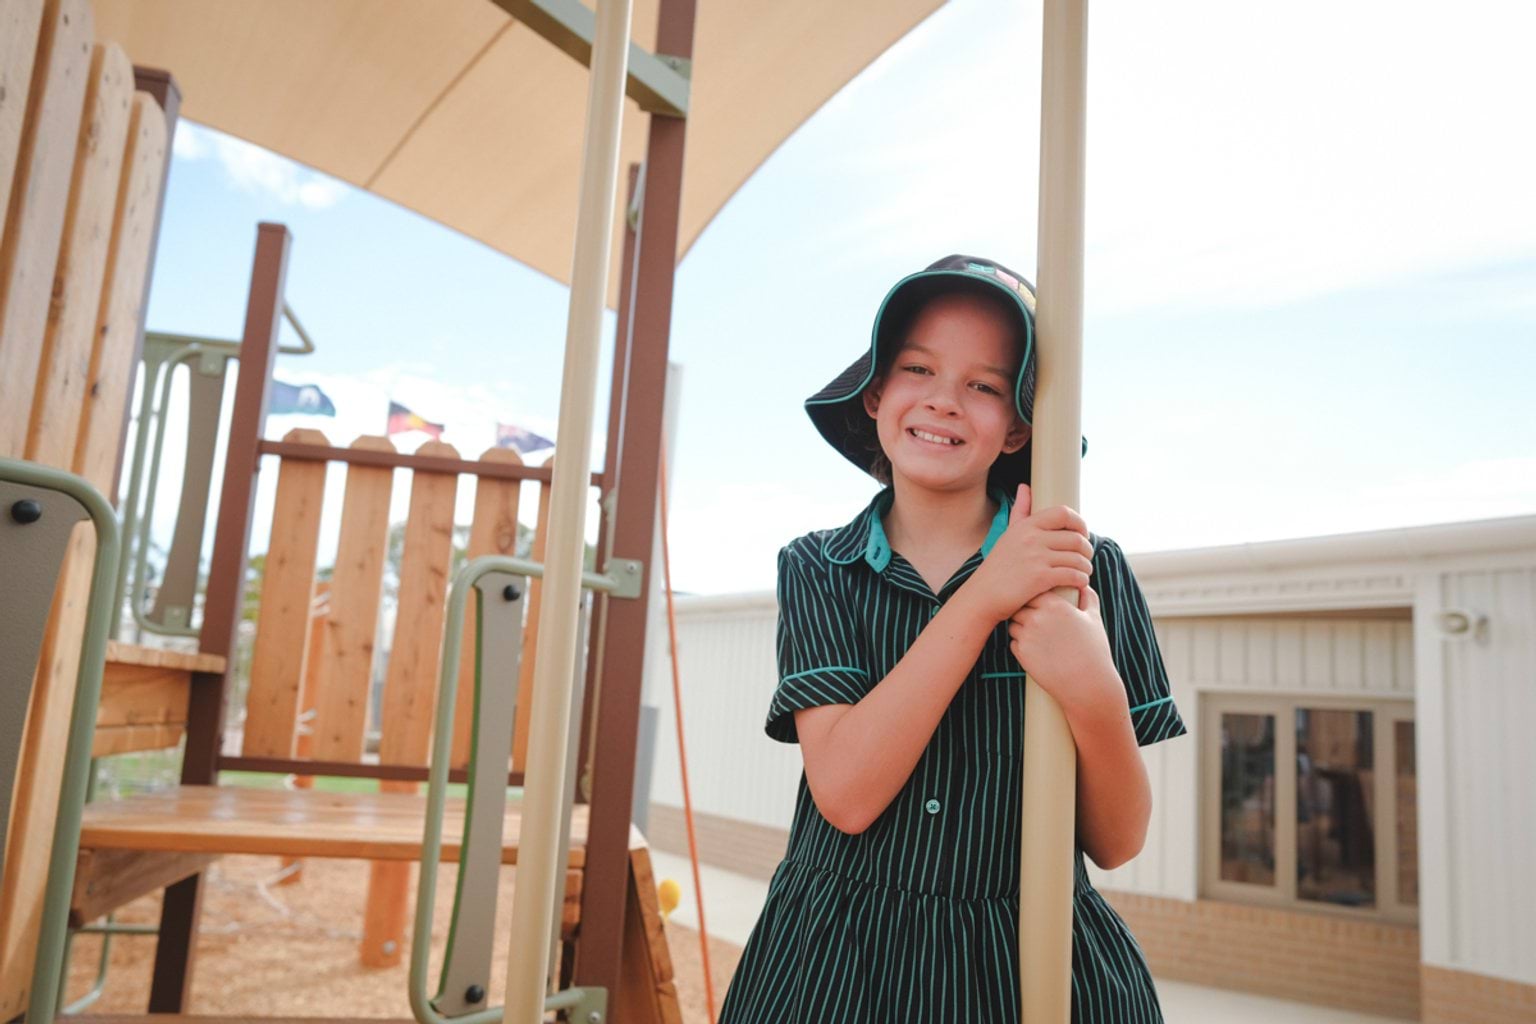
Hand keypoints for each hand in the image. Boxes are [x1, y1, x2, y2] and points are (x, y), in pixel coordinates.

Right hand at [967, 483, 1093, 623]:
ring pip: (1077, 558)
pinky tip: (1080, 582)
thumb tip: (1025, 486)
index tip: (1082, 534)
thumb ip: (1020, 511)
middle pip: (1075, 537)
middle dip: (1087, 548)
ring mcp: (1036, 558)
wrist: (982, 596)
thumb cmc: (997, 568)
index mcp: (1026, 526)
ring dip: (1086, 566)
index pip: (1063, 513)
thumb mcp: (1008, 535)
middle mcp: (1032, 538)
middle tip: (1086, 557)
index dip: (1080, 523)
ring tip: (1084, 571)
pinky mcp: (1040, 578)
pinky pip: (1073, 575)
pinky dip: (1081, 580)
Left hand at [1007, 584, 1121, 717]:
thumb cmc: (1094, 651)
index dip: (1034, 596)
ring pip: (1013, 624)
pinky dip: (1021, 645)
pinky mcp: (1021, 654)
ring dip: (1020, 627)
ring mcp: (1027, 636)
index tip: (1039, 603)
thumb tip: (1084, 585)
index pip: (1033, 591)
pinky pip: (1013, 643)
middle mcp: (1037, 618)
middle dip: (1024, 611)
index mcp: (1054, 605)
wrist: (1087, 685)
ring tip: (1035, 636)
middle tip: (1034, 620)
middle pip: (1019, 606)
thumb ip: (1089, 598)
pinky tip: (1035, 650)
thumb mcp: (1094, 620)